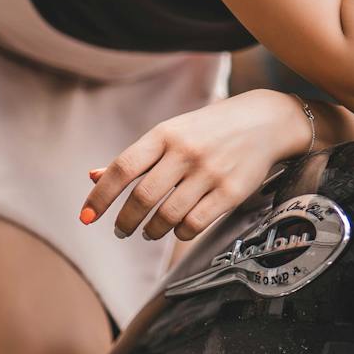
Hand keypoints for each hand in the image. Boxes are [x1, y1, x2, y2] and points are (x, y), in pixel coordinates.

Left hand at [78, 90, 313, 241]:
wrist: (266, 121)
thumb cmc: (209, 129)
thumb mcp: (172, 133)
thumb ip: (137, 158)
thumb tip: (93, 177)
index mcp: (166, 133)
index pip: (123, 168)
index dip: (100, 197)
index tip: (86, 218)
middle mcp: (186, 151)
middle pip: (143, 197)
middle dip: (125, 221)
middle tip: (120, 231)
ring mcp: (210, 172)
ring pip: (168, 216)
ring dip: (151, 230)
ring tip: (149, 231)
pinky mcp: (231, 192)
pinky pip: (194, 224)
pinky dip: (179, 233)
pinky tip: (177, 230)